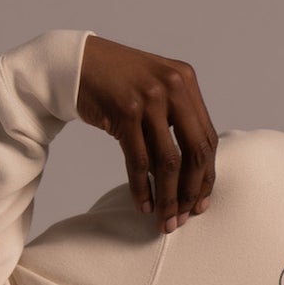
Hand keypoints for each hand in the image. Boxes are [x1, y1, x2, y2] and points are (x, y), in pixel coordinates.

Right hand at [75, 35, 216, 231]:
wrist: (76, 63)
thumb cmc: (116, 82)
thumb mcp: (155, 90)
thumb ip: (176, 118)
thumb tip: (190, 172)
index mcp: (186, 81)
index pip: (207, 138)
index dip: (207, 176)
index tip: (201, 203)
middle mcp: (173, 87)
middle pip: (195, 152)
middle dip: (192, 192)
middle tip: (185, 218)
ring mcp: (149, 98)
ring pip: (168, 161)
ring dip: (168, 197)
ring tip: (166, 221)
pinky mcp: (125, 111)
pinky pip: (139, 161)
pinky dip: (142, 188)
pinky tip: (144, 205)